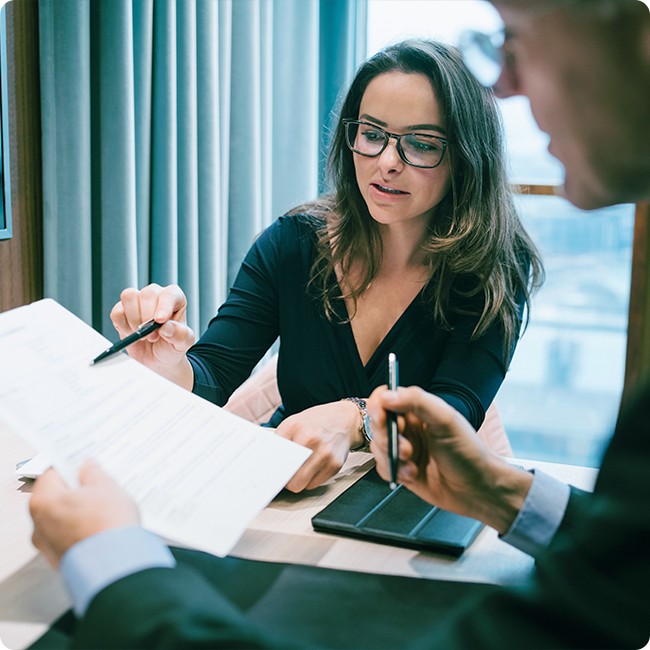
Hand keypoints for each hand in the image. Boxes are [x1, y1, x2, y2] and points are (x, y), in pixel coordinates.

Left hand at [29, 460, 140, 567]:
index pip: (51, 474)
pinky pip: (70, 537)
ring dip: (80, 511)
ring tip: (105, 507)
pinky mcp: (62, 560)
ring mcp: (49, 546)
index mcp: (43, 502)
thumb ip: (93, 473)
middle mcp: (39, 525)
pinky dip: (83, 529)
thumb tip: (88, 468)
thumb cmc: (108, 524)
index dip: (69, 465)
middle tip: (97, 483)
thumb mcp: (106, 487)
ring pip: (63, 519)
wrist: (117, 564)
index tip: (82, 462)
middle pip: (56, 498)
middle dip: (76, 490)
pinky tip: (102, 525)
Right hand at [110, 284, 194, 387]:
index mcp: (175, 299)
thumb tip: (166, 327)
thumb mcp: (183, 343)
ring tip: (143, 335)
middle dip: (148, 318)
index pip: (169, 294)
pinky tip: (132, 334)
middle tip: (153, 336)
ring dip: (134, 319)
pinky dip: (122, 325)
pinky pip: (117, 312)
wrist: (157, 360)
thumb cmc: (172, 346)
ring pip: (129, 297)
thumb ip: (180, 335)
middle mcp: (156, 296)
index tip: (159, 321)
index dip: (163, 306)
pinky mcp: (122, 311)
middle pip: (147, 294)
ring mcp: (137, 301)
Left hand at [274, 401, 363, 491]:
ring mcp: (324, 453)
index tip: (268, 472)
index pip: (273, 456)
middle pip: (287, 475)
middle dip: (284, 478)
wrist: (344, 420)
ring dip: (297, 480)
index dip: (270, 467)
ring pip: (300, 484)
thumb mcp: (293, 423)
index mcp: (294, 426)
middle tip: (285, 473)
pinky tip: (313, 466)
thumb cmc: (316, 423)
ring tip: (300, 468)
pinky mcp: (335, 465)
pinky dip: (311, 479)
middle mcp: (310, 439)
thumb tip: (267, 464)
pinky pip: (314, 485)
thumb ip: (280, 442)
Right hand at [367, 386, 532, 534]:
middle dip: (387, 436)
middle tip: (404, 446)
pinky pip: (382, 467)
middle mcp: (409, 427)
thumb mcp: (446, 420)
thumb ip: (417, 401)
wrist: (478, 489)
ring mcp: (404, 448)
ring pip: (377, 446)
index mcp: (419, 410)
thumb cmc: (469, 453)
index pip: (387, 397)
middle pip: (378, 423)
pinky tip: (412, 474)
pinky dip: (394, 471)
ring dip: (392, 456)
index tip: (381, 417)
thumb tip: (388, 395)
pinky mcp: (402, 469)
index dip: (379, 406)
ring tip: (411, 461)